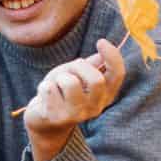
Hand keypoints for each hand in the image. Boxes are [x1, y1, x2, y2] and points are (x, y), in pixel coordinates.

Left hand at [23, 38, 126, 160]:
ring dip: (60, 77)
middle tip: (70, 71)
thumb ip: (90, 65)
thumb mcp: (77, 75)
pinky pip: (49, 89)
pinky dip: (44, 86)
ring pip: (70, 83)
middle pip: (96, 80)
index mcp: (105, 95)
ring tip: (56, 84)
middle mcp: (95, 107)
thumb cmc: (62, 91)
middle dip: (79, 67)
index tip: (101, 41)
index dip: (113, 57)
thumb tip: (103, 53)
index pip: (117, 75)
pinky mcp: (57, 117)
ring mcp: (76, 115)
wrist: (43, 119)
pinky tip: (45, 96)